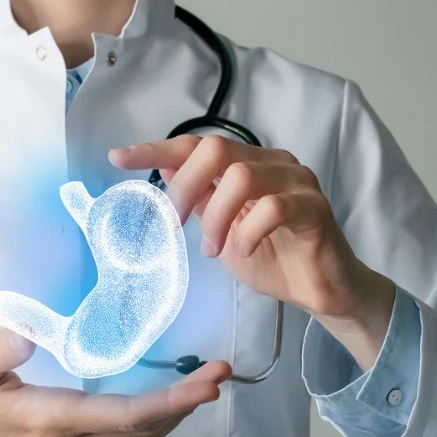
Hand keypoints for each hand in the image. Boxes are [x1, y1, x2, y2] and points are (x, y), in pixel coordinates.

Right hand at [0, 330, 231, 436]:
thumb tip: (30, 332)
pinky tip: (163, 401)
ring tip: (202, 384)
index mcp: (48, 420)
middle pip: (143, 431)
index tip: (207, 384)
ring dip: (173, 416)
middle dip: (186, 405)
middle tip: (221, 373)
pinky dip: (152, 423)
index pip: (124, 414)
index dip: (171, 401)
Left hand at [109, 135, 394, 368]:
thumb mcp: (222, 230)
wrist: (318, 291)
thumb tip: (165, 172)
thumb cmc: (272, 259)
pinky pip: (274, 207)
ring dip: (216, 218)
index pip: (196, 145)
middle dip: (185, 186)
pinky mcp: (315, 207)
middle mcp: (272, 163)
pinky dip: (248, 231)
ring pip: (241, 177)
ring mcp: (297, 181)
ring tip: (214, 250)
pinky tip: (244, 249)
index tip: (118, 157)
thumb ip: (200, 201)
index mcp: (247, 164)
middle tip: (176, 223)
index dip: (156, 149)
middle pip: (216, 149)